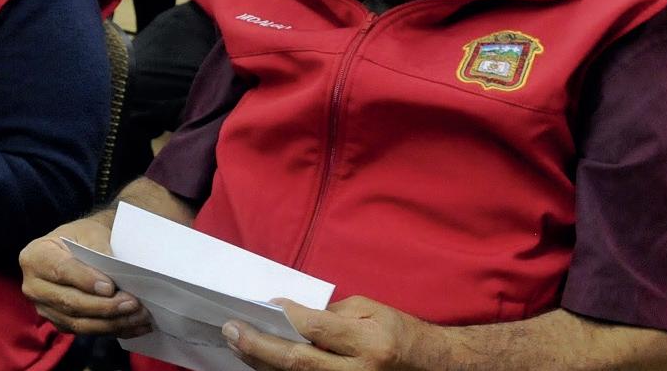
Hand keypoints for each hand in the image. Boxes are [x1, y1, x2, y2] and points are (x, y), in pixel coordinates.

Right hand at [19, 215, 151, 337]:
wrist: (82, 246)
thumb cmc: (84, 237)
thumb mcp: (91, 233)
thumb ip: (99, 250)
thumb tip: (115, 273)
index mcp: (36, 256)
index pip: (60, 270)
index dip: (85, 280)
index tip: (110, 287)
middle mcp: (34, 286)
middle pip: (69, 302)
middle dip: (104, 306)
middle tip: (133, 303)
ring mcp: (45, 308)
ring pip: (79, 323)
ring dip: (112, 322)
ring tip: (139, 316)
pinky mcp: (60, 323)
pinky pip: (86, 332)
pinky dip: (112, 330)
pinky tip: (134, 325)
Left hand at [224, 296, 424, 370]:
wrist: (435, 368)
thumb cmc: (402, 333)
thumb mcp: (373, 311)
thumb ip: (333, 315)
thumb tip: (293, 316)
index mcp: (369, 343)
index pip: (317, 328)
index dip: (287, 315)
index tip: (265, 303)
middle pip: (298, 363)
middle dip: (258, 346)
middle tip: (230, 329)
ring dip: (260, 363)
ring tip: (236, 344)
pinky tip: (259, 362)